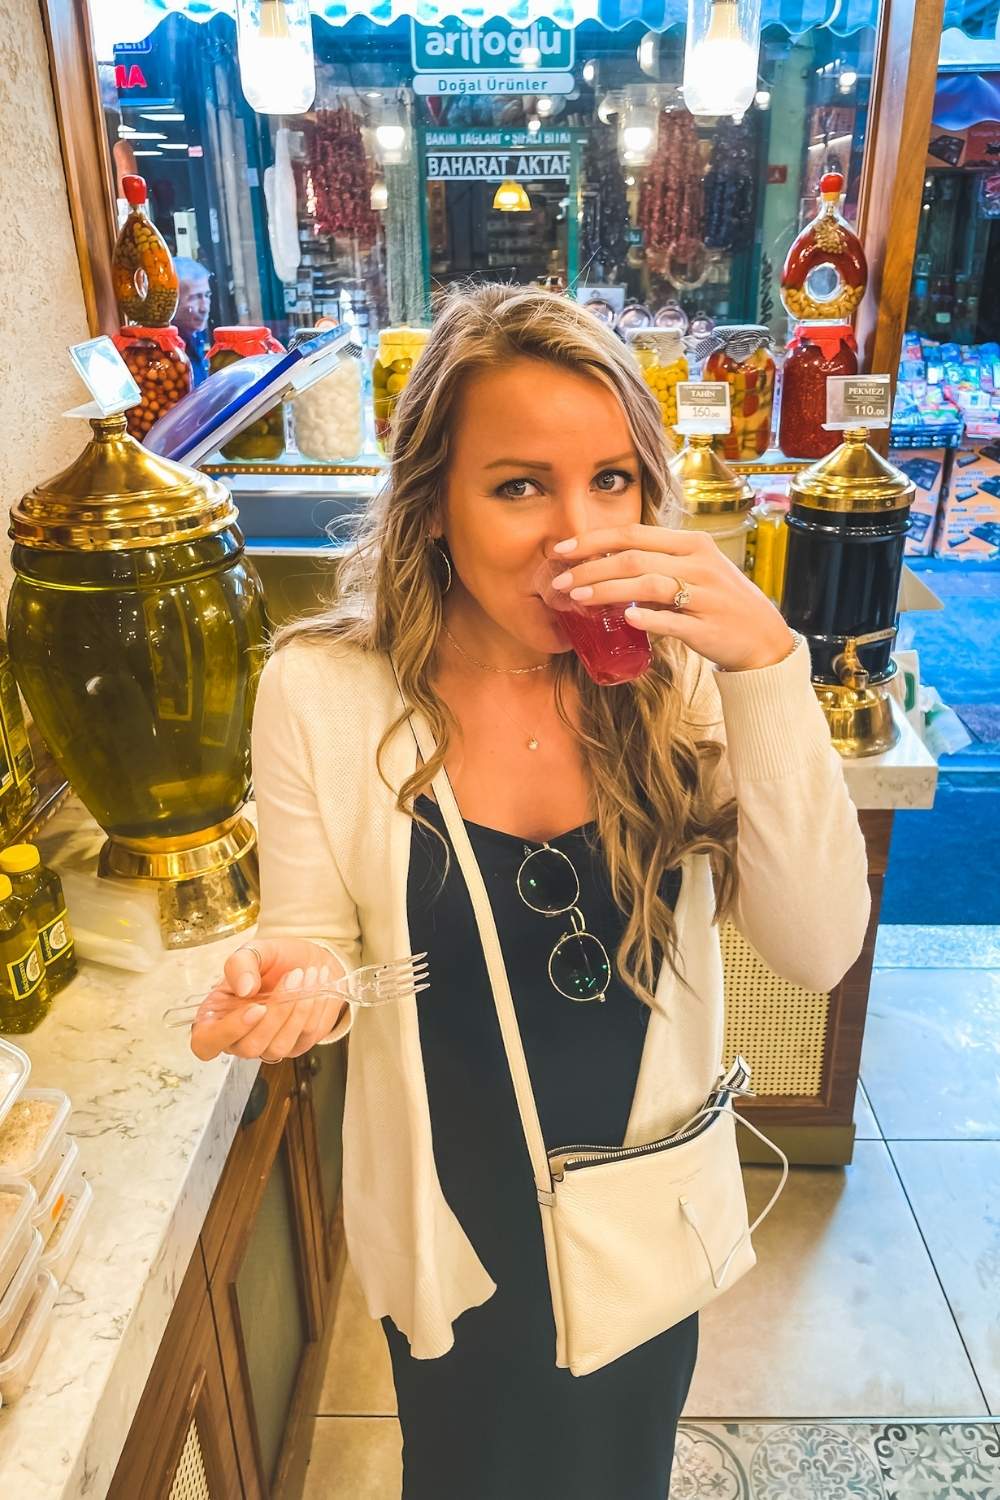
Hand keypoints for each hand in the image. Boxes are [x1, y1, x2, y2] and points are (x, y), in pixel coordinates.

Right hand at [189, 937, 347, 1064]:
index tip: (256, 1007)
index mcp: (216, 1015)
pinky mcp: (295, 1047)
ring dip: (297, 1009)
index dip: (228, 1032)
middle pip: (249, 1047)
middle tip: (293, 976)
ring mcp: (267, 1046)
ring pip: (278, 1046)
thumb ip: (240, 964)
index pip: (205, 1044)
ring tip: (307, 975)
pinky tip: (316, 986)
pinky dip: (313, 1009)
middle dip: (276, 1012)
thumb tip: (243, 989)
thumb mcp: (254, 951)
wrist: (309, 962)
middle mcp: (239, 1037)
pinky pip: (303, 1038)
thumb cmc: (275, 960)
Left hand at [550, 523, 794, 672]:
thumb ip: (657, 565)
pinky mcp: (706, 626)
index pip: (633, 534)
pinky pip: (672, 621)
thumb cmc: (720, 602)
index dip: (593, 539)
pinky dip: (648, 619)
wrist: (762, 637)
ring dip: (607, 590)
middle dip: (590, 567)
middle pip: (633, 558)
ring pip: (647, 584)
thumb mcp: (694, 572)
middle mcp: (698, 564)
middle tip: (559, 579)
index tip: (561, 548)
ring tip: (577, 597)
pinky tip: (626, 619)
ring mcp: (704, 594)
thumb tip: (606, 567)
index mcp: (691, 544)